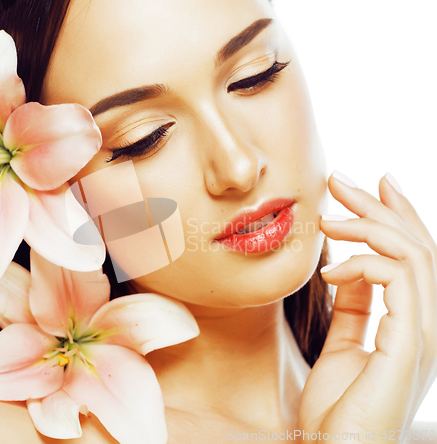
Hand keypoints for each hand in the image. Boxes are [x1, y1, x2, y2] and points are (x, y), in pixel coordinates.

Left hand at [297, 171, 436, 443]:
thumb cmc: (338, 408)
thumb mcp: (345, 344)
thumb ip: (353, 307)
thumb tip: (347, 269)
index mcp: (414, 322)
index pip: (413, 256)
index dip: (397, 214)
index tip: (374, 183)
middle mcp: (428, 324)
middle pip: (416, 245)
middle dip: (379, 205)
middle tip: (342, 179)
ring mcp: (425, 334)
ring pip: (412, 254)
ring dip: (367, 226)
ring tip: (327, 218)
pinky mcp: (410, 344)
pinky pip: (396, 280)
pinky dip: (362, 263)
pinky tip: (330, 270)